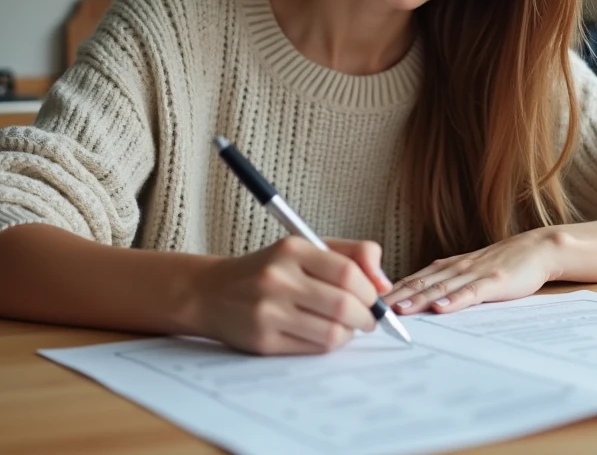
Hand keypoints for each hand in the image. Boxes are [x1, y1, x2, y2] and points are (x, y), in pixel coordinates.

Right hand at [194, 237, 392, 355]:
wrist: (212, 292)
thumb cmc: (269, 269)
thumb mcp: (305, 248)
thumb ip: (351, 254)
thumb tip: (384, 283)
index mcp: (291, 249)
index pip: (348, 272)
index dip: (369, 290)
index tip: (373, 296)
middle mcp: (277, 278)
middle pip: (344, 305)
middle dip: (366, 316)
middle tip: (367, 318)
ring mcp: (268, 312)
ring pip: (332, 333)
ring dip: (350, 333)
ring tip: (346, 326)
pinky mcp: (263, 341)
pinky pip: (313, 349)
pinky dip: (329, 344)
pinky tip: (324, 334)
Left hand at [382, 228, 562, 314]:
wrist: (536, 249)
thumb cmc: (501, 264)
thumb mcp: (467, 273)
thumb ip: (443, 284)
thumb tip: (415, 302)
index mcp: (445, 267)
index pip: (410, 281)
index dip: (388, 293)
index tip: (365, 304)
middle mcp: (454, 268)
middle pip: (418, 284)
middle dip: (394, 298)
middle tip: (370, 310)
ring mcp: (474, 273)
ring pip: (440, 287)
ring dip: (418, 299)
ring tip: (399, 311)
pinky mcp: (494, 281)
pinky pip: (471, 292)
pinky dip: (454, 300)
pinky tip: (441, 308)